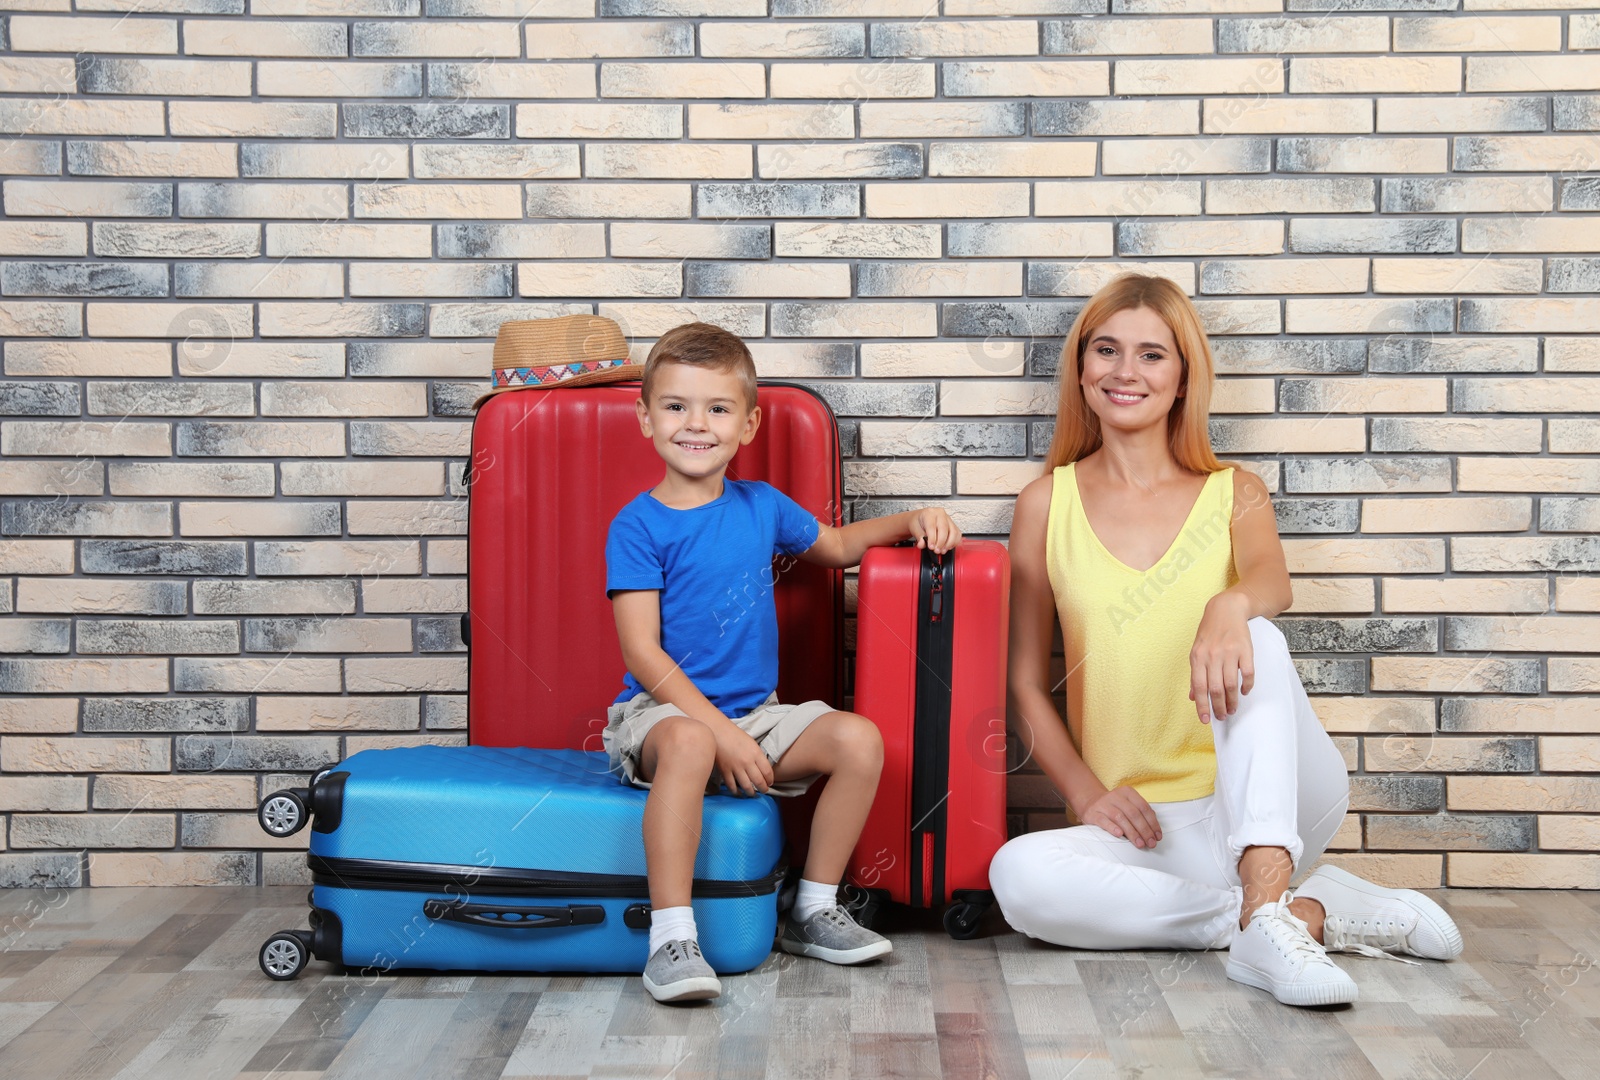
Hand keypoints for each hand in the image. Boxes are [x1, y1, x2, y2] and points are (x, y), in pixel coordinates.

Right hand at [712, 724, 773, 795]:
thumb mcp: (752, 743)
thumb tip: (763, 770)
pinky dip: (736, 792)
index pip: (767, 772)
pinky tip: (739, 793)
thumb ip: (758, 756)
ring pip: (746, 786)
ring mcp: (735, 767)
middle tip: (764, 791)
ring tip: (753, 794)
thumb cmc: (735, 736)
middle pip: (759, 781)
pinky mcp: (725, 771)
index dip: (770, 780)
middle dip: (763, 789)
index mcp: (756, 753)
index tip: (770, 783)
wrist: (718, 732)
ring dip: (751, 793)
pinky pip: (732, 786)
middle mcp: (747, 762)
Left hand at [910, 507, 961, 553]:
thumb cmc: (917, 522)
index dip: (932, 538)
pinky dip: (954, 542)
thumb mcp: (914, 528)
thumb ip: (919, 537)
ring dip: (949, 544)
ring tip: (942, 550)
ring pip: (953, 532)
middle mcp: (940, 514)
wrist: (919, 519)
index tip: (931, 547)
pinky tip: (948, 547)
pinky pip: (957, 534)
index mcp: (929, 513)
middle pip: (944, 529)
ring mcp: (948, 519)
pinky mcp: (953, 525)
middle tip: (936, 550)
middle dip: (941, 542)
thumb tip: (922, 544)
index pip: (932, 526)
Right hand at [1081, 786, 1161, 848]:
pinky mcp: (1093, 813)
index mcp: (1127, 792)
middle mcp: (1115, 796)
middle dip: (1144, 830)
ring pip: (1120, 818)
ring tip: (1140, 844)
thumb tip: (1154, 831)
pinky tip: (1119, 835)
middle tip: (1151, 843)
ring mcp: (1103, 804)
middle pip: (1133, 813)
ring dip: (1132, 832)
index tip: (1157, 837)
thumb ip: (1141, 814)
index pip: (1143, 807)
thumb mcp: (1128, 805)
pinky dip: (1112, 828)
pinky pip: (1103, 821)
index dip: (1152, 823)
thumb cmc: (1115, 807)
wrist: (1091, 803)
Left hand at [1189, 592, 1254, 722]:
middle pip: (1215, 689)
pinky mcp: (1245, 650)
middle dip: (1219, 707)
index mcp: (1198, 658)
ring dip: (1232, 700)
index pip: (1199, 687)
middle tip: (1223, 716)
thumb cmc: (1210, 633)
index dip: (1202, 705)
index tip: (1205, 719)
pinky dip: (1247, 686)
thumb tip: (1193, 696)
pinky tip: (1244, 692)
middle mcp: (1212, 656)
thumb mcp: (1197, 651)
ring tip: (1233, 709)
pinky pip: (1247, 673)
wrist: (1226, 610)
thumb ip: (1196, 674)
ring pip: (1231, 684)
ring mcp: (1229, 653)